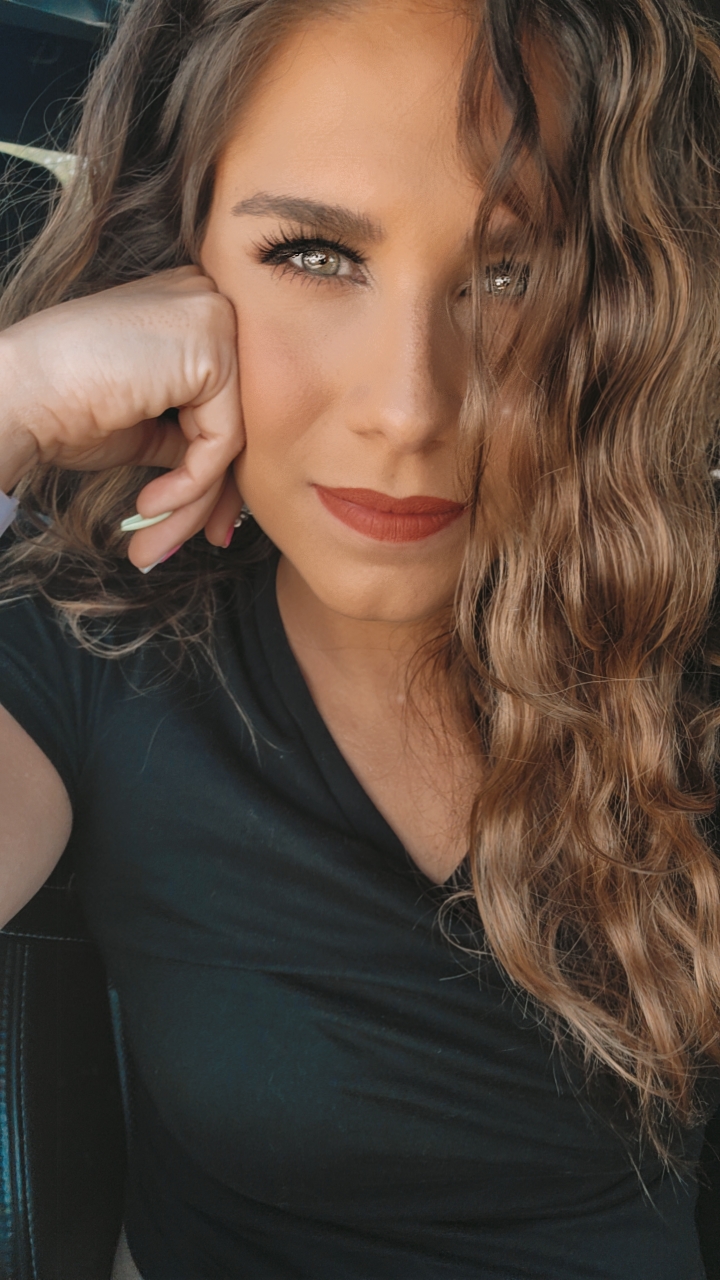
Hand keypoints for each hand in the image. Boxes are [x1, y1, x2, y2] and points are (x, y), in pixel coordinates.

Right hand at [0, 267, 244, 566]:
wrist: (14, 392)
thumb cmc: (63, 405)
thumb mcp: (144, 424)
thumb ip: (189, 437)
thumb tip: (223, 482)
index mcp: (189, 308)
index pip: (226, 399)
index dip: (217, 468)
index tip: (208, 522)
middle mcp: (208, 300)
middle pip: (235, 417)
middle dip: (217, 494)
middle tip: (207, 541)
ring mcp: (213, 317)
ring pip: (231, 436)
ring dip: (195, 504)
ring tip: (156, 542)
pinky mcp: (212, 347)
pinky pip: (220, 441)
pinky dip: (189, 486)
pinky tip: (149, 505)